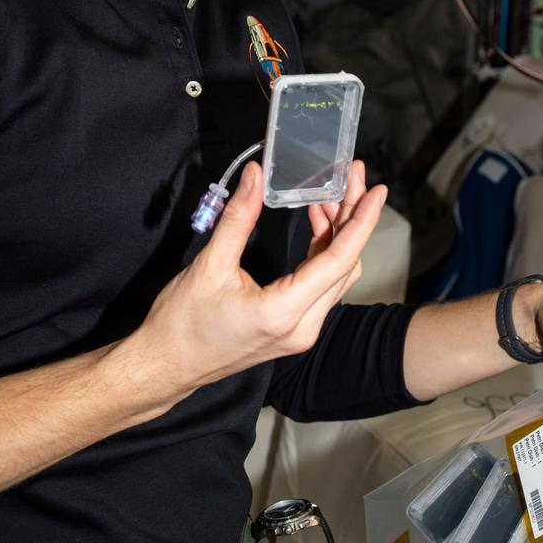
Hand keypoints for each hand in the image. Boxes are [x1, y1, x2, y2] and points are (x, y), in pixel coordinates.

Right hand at [137, 160, 386, 401]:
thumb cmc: (182, 323)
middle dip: (352, 218)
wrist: (166, 365)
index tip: (376, 191)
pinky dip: (324, 252)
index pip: (338, 260)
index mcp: (283, 312)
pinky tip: (316, 223)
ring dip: (338, 234)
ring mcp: (300, 332)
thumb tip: (255, 176)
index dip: (361, 222)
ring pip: (337, 276)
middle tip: (352, 178)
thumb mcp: (209, 264)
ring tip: (330, 194)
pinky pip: (322, 286)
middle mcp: (302, 327)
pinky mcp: (293, 329)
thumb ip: (238, 218)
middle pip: (345, 265)